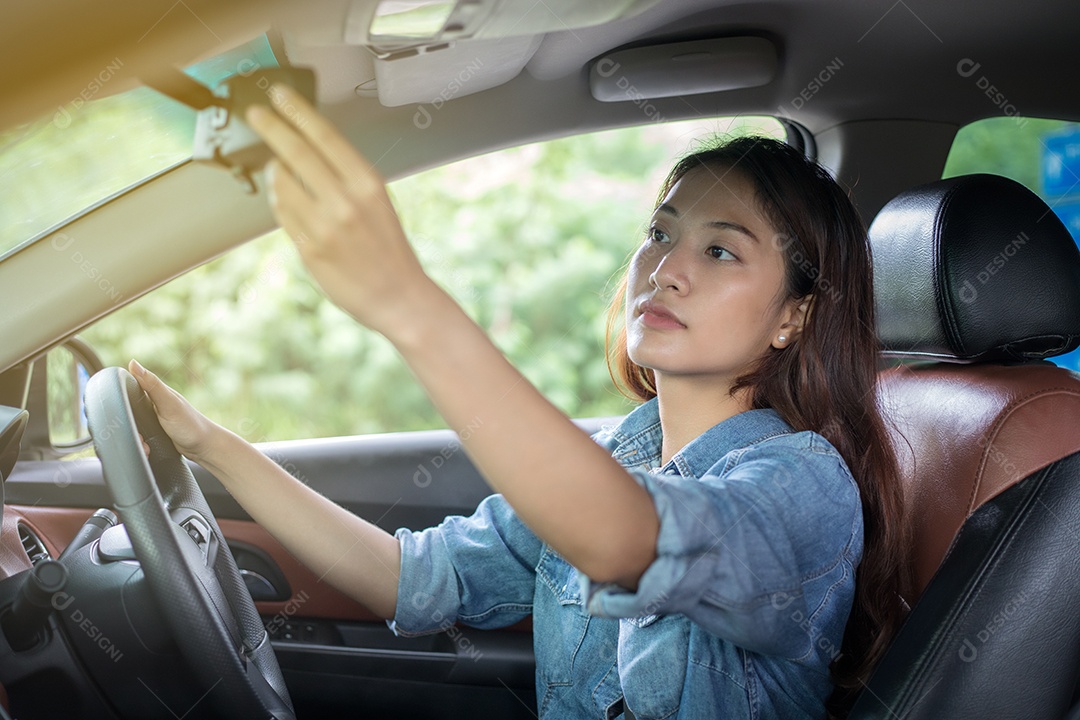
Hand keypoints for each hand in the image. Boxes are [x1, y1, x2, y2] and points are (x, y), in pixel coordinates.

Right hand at [128, 359, 219, 461]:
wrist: (203, 448)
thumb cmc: (190, 424)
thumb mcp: (168, 403)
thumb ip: (152, 385)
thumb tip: (133, 363)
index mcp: (154, 393)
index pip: (128, 390)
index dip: (119, 403)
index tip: (119, 418)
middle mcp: (152, 405)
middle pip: (126, 414)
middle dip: (129, 429)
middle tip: (141, 438)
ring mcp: (153, 420)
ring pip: (132, 429)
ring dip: (136, 440)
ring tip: (146, 447)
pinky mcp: (154, 433)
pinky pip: (139, 439)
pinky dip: (141, 446)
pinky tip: (148, 450)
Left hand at [244, 85, 437, 337]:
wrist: (398, 296)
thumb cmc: (389, 248)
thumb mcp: (377, 200)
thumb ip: (344, 176)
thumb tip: (304, 149)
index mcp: (368, 184)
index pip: (324, 136)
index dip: (297, 111)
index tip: (279, 96)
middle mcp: (345, 202)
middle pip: (295, 152)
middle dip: (270, 128)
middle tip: (256, 115)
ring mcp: (324, 227)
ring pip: (281, 184)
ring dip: (274, 171)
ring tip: (279, 169)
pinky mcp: (309, 250)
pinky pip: (282, 215)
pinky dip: (279, 202)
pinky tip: (286, 200)